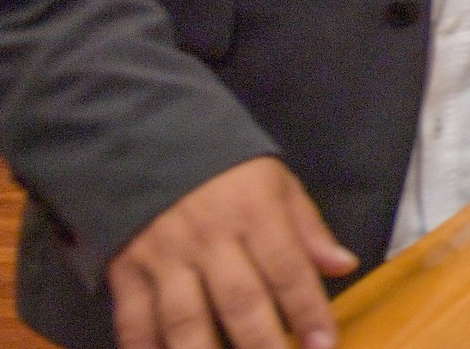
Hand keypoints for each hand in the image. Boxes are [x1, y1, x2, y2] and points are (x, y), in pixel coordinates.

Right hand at [107, 156, 358, 348]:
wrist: (149, 141)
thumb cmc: (226, 172)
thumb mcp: (276, 184)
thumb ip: (307, 229)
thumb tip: (343, 265)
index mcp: (254, 212)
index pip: (286, 268)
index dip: (308, 310)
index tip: (325, 346)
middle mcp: (210, 239)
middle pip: (239, 300)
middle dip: (263, 345)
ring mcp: (164, 258)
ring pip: (185, 319)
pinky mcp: (126, 272)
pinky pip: (135, 321)